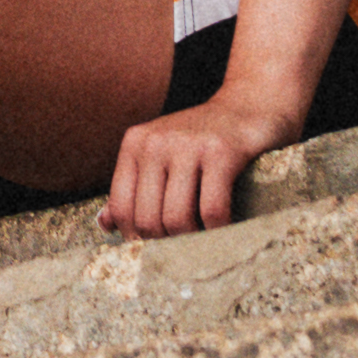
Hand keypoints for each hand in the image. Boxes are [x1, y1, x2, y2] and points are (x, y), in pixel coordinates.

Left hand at [100, 86, 304, 235]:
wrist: (252, 105)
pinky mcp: (222, 152)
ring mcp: (188, 145)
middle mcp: (156, 142)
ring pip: (176, 219)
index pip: (121, 207)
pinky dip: (217, 231)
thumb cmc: (204, 140)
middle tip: (183, 251)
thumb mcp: (162, 154)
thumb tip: (105, 224)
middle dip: (166, 245)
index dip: (135, 238)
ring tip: (202, 243)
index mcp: (135, 143)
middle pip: (148, 219)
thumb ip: (134, 187)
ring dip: (191, 242)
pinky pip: (211, 210)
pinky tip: (223, 230)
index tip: (154, 250)